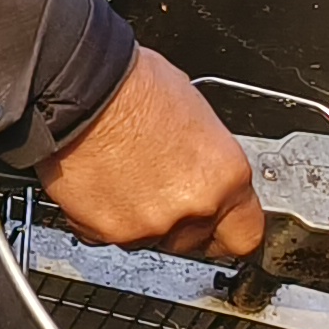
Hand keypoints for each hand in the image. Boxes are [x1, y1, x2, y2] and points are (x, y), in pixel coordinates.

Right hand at [46, 49, 264, 259]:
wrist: (81, 90)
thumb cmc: (132, 88)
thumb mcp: (194, 114)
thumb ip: (205, 161)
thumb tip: (197, 169)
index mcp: (225, 176)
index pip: (246, 233)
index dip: (228, 229)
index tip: (218, 226)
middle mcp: (194, 207)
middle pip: (195, 240)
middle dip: (178, 221)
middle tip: (158, 190)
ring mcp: (151, 225)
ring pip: (150, 240)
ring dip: (139, 218)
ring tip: (122, 178)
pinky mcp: (108, 231)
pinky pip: (109, 235)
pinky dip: (102, 217)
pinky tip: (97, 184)